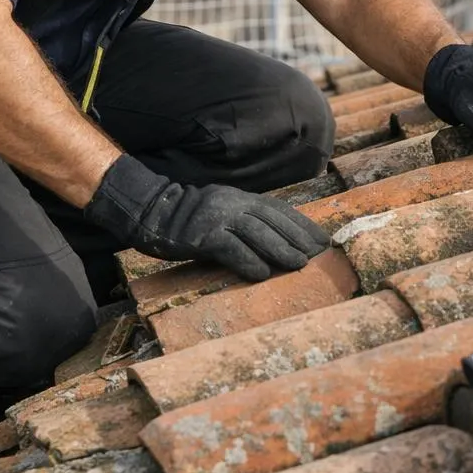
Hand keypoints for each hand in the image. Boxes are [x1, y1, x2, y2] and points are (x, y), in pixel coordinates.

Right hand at [83, 155, 330, 280]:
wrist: (151, 212)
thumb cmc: (189, 219)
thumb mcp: (222, 212)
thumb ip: (245, 221)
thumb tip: (276, 242)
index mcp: (240, 198)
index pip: (278, 210)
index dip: (301, 225)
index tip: (321, 239)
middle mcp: (233, 204)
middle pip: (273, 221)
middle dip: (298, 237)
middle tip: (319, 254)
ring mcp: (217, 218)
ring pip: (257, 233)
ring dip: (281, 250)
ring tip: (300, 264)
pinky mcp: (202, 236)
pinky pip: (230, 249)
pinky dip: (248, 261)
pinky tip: (262, 274)